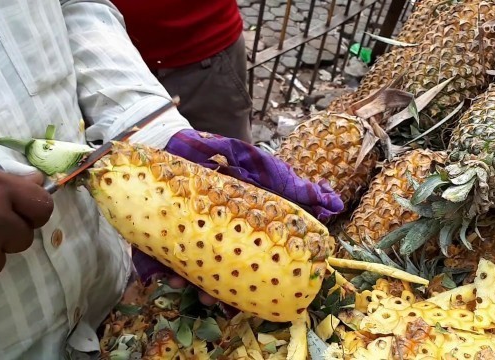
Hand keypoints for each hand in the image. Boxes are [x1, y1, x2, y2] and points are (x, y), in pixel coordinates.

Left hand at [133, 129, 344, 310]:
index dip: (244, 286)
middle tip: (208, 299)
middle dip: (212, 290)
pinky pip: (163, 247)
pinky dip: (161, 260)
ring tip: (178, 284)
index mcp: (245, 233)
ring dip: (184, 280)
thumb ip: (300, 192)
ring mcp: (193, 229)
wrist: (199, 136)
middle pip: (216, 270)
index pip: (247, 264)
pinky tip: (160, 267)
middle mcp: (220, 235)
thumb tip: (334, 203)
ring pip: (189, 263)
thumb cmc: (242, 159)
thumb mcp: (273, 175)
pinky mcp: (167, 221)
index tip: (242, 303)